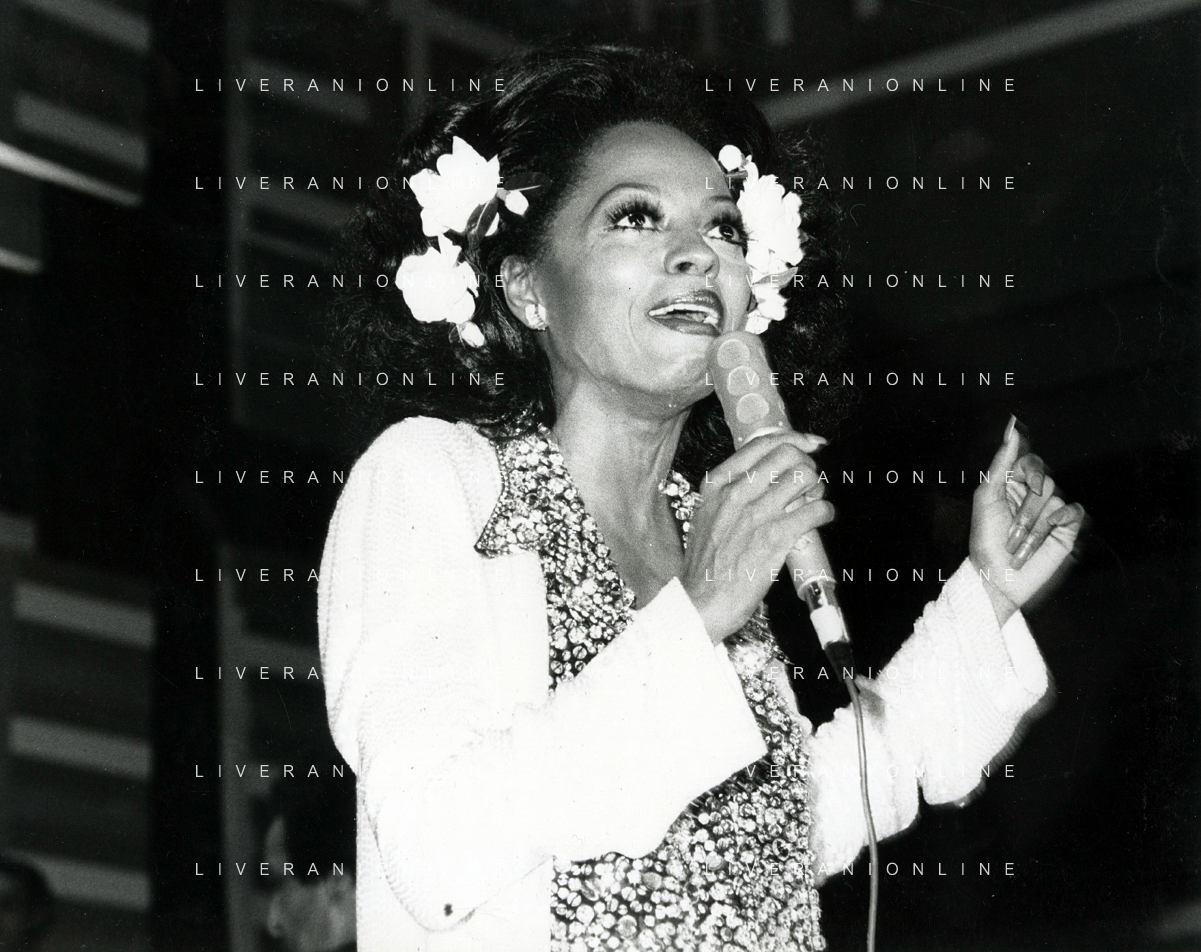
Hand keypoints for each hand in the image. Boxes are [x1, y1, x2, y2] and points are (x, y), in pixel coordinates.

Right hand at [682, 432, 834, 643]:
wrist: (701, 602)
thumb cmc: (706, 564)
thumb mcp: (708, 515)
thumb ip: (732, 493)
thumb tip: (770, 477)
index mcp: (717, 484)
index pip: (762, 443)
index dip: (794, 439)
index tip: (810, 444)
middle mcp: (735, 493)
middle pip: (788, 455)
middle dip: (807, 464)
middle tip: (810, 481)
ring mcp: (756, 514)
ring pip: (805, 477)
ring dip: (818, 487)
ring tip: (813, 501)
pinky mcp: (775, 538)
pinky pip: (815, 510)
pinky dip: (825, 512)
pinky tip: (821, 519)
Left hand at [969, 419, 1086, 623]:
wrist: (997, 576)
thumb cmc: (986, 540)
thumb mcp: (987, 498)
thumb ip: (1000, 464)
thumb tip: (1012, 430)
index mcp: (1012, 486)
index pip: (1029, 462)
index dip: (1028, 470)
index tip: (1020, 483)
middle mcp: (1033, 496)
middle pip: (1043, 481)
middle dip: (1025, 510)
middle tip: (1011, 532)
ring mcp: (1050, 512)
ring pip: (1054, 499)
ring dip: (1034, 526)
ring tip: (1019, 546)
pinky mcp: (1066, 528)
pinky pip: (1074, 511)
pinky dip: (1060, 521)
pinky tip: (1049, 534)